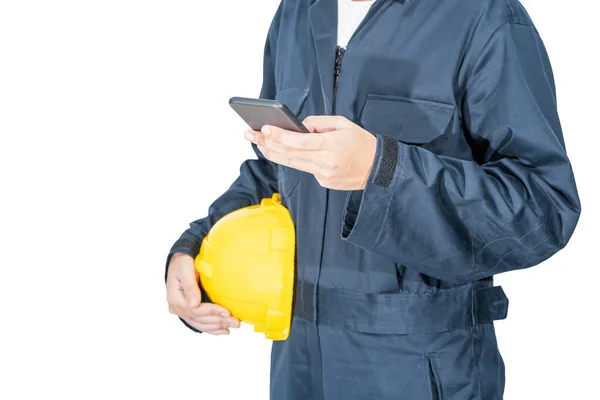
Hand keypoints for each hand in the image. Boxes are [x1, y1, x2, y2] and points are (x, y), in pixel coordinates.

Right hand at [166, 252, 239, 334]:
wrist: (178, 262)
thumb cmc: (182, 263)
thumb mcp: (185, 270)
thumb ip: (190, 286)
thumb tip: (193, 304)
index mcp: (175, 299)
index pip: (196, 310)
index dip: (212, 312)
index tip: (227, 312)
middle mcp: (178, 309)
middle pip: (200, 319)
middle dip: (219, 321)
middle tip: (236, 322)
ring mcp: (182, 312)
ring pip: (201, 324)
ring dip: (218, 327)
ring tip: (233, 326)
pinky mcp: (189, 312)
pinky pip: (200, 323)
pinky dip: (212, 328)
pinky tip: (224, 331)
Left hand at [244, 116, 376, 189]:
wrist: (378, 169)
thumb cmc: (362, 143)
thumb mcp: (343, 124)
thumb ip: (319, 123)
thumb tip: (299, 127)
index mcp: (331, 145)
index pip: (298, 142)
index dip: (279, 136)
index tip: (265, 129)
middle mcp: (325, 162)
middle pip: (290, 154)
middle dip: (268, 143)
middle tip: (251, 135)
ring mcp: (323, 175)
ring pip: (292, 163)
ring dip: (273, 153)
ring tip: (259, 144)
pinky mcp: (323, 182)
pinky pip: (304, 169)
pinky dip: (292, 160)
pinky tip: (280, 152)